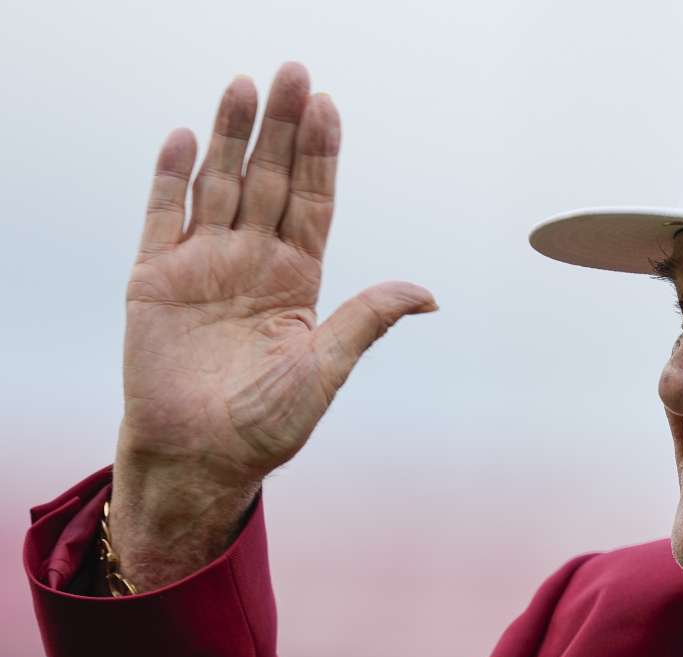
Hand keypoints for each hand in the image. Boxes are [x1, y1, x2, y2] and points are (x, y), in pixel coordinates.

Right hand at [107, 63, 435, 589]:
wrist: (199, 458)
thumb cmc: (267, 424)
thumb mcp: (326, 370)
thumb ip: (367, 321)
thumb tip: (429, 294)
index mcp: (297, 277)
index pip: (312, 201)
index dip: (320, 155)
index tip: (328, 107)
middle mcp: (252, 260)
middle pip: (270, 179)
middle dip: (283, 127)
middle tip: (294, 72)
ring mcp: (202, 264)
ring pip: (220, 184)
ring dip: (232, 136)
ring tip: (245, 85)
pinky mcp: (154, 279)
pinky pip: (161, 216)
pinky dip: (170, 177)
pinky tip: (185, 138)